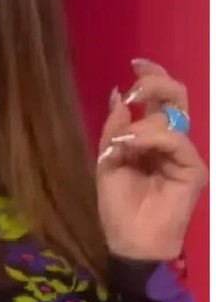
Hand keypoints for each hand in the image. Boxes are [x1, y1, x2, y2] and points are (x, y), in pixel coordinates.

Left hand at [96, 59, 206, 260]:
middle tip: (136, 85)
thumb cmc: (118, 205)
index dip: (152, 78)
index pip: (160, 101)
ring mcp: (184, 155)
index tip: (136, 63)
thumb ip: (115, 129)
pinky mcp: (193, 169)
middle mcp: (171, 142)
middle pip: (177, 99)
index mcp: (152, 138)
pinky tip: (132, 147)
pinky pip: (175, 141)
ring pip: (172, 118)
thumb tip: (117, 95)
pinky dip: (150, 138)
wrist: (129, 239)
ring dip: (141, 124)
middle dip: (157, 84)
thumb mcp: (108, 160)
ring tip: (122, 143)